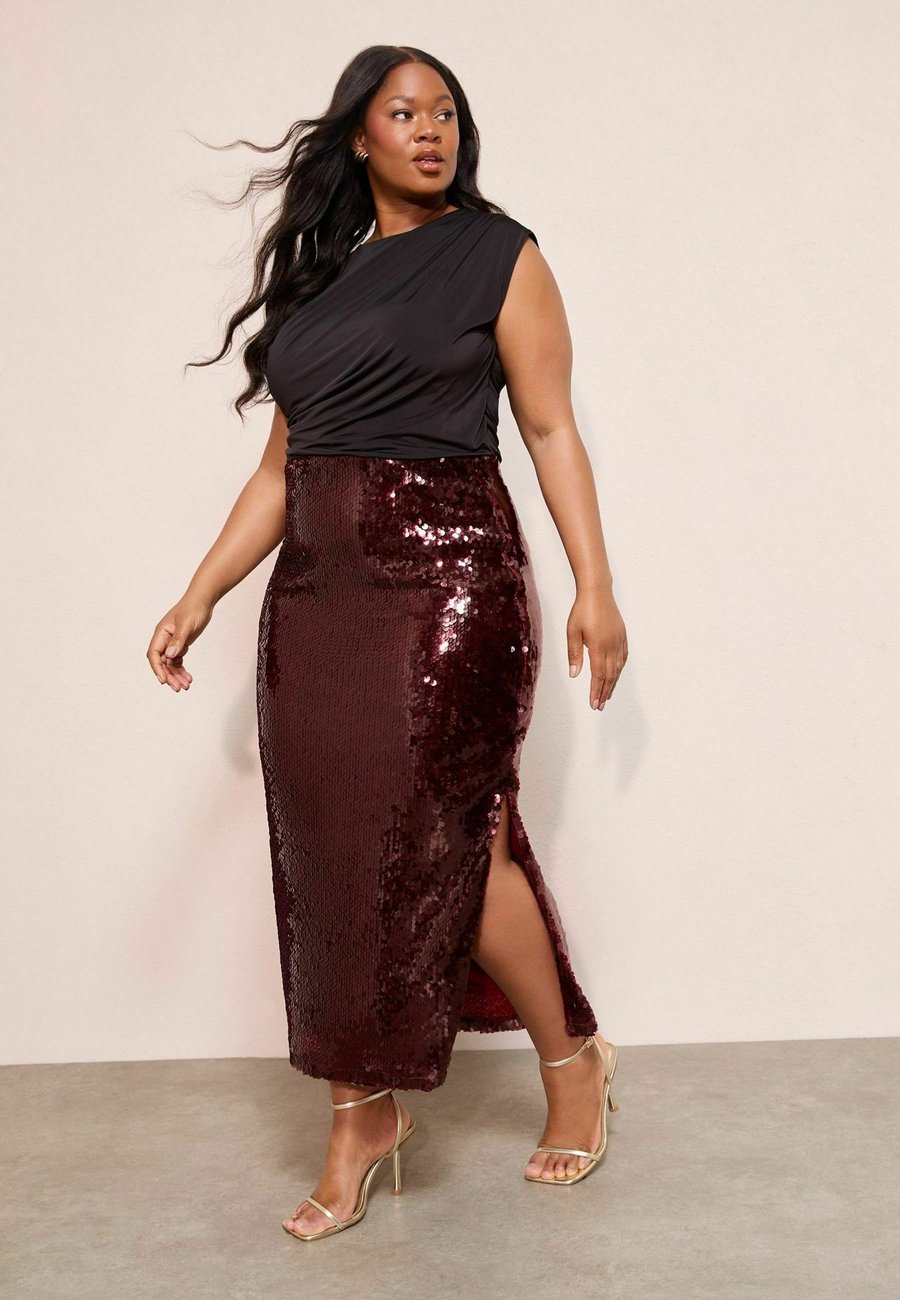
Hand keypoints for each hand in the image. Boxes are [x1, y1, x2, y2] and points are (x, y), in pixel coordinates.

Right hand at [147, 597, 212, 691]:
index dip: (157, 668)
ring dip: (176, 675)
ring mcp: (172, 643)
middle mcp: (164, 639)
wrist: (203, 601)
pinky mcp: (180, 644)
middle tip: (179, 688)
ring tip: (186, 686)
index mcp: (161, 633)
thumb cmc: (193, 608)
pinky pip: (177, 661)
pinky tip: (188, 677)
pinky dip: (181, 670)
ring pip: (170, 664)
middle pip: (162, 662)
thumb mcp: (186, 624)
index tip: (163, 680)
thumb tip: (170, 655)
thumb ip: (178, 639)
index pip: (154, 654)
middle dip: (169, 676)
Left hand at [566, 587, 627, 710]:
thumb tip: (574, 674)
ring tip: (607, 695)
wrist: (597, 592)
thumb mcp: (572, 632)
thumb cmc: (582, 610)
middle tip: (599, 705)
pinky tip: (616, 674)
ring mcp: (619, 641)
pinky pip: (623, 657)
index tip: (594, 704)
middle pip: (609, 675)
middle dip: (604, 692)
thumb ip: (574, 654)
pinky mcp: (622, 636)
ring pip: (617, 668)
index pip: (598, 675)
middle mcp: (611, 646)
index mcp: (598, 647)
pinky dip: (619, 669)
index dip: (596, 691)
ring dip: (612, 683)